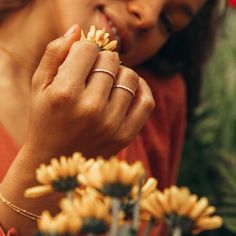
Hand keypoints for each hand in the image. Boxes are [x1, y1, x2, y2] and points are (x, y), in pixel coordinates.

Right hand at [26, 25, 154, 158]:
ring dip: (120, 73)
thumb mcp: (39, 85)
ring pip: (130, 77)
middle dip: (102, 60)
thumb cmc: (45, 119)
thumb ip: (55, 54)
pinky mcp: (125, 136)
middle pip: (111, 61)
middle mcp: (90, 108)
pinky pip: (146, 100)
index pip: (88, 49)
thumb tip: (76, 30)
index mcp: (65, 93)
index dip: (85, 49)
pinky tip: (129, 87)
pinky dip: (142, 88)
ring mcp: (111, 124)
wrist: (54, 159)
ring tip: (108, 81)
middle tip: (94, 71)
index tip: (82, 58)